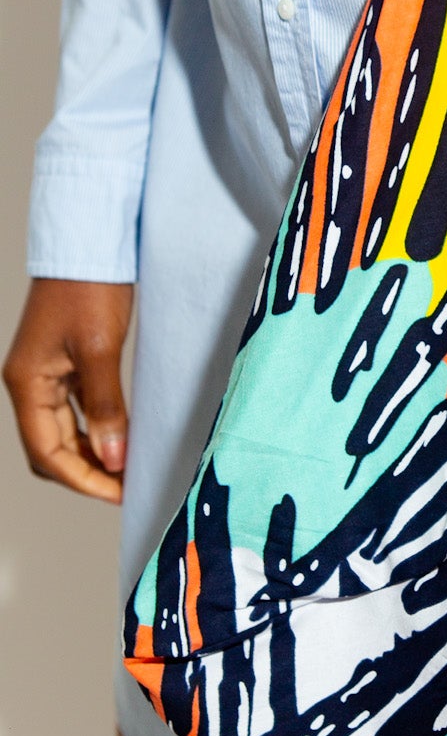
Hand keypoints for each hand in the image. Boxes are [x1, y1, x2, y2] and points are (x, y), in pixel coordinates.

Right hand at [4, 280, 134, 504]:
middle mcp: (29, 383)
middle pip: (50, 448)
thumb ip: (105, 406)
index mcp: (26, 383)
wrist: (90, 241)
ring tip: (130, 468)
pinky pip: (76, 410)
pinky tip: (125, 437)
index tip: (120, 494)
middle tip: (129, 487)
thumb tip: (114, 459)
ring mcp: (45, 374)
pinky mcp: (65, 363)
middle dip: (87, 472)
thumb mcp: (100, 348)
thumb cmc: (89, 287)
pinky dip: (97, 429)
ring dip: (93, 453)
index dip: (82, 479)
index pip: (47, 452)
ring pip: (64, 432)